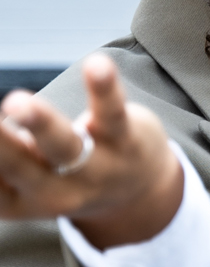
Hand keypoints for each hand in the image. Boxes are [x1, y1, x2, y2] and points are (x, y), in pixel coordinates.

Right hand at [0, 53, 182, 248]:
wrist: (139, 194)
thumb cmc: (63, 177)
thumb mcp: (26, 180)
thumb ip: (4, 159)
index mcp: (21, 201)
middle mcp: (58, 192)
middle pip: (19, 167)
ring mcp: (96, 168)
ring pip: (64, 144)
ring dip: (40, 122)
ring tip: (17, 103)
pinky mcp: (127, 139)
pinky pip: (112, 112)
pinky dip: (103, 88)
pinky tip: (96, 64)